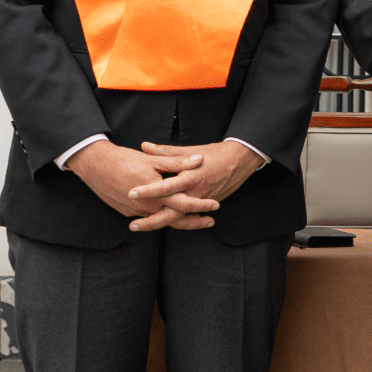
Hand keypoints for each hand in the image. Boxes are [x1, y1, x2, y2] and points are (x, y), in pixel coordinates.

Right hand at [68, 141, 215, 231]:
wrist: (95, 166)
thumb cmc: (124, 160)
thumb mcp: (152, 159)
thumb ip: (176, 162)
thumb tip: (198, 160)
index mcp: (156, 192)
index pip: (184, 203)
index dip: (201, 205)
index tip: (215, 205)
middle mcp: (147, 206)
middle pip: (175, 219)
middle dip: (194, 221)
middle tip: (210, 221)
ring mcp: (137, 212)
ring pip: (163, 221)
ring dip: (179, 222)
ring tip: (195, 221)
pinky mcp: (129, 212)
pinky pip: (150, 218)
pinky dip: (163, 218)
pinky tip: (171, 216)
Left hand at [127, 140, 262, 229]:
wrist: (239, 161)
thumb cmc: (215, 153)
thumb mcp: (190, 150)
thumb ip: (165, 151)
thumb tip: (144, 146)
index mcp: (191, 177)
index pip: (166, 187)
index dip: (149, 191)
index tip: (132, 193)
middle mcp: (195, 193)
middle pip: (171, 214)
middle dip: (151, 221)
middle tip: (133, 225)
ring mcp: (201, 202)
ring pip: (179, 219)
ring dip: (160, 224)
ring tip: (140, 226)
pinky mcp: (205, 206)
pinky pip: (188, 218)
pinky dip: (175, 222)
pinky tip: (159, 225)